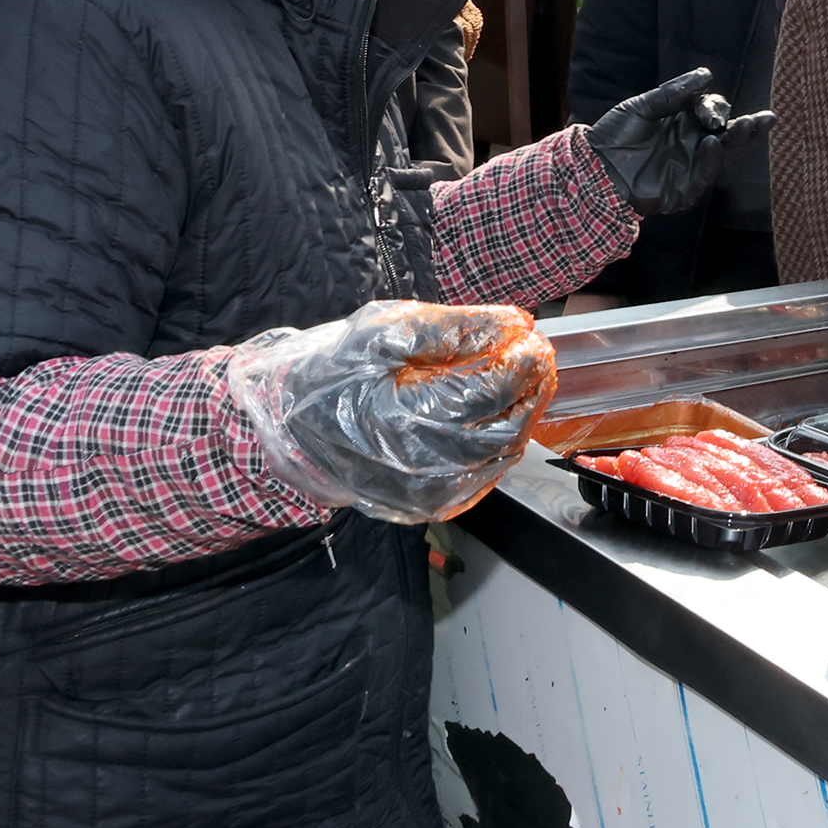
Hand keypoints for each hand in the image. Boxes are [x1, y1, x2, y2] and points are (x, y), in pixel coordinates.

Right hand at [224, 300, 557, 523]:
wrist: (291, 430)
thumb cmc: (333, 374)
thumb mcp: (381, 332)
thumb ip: (451, 327)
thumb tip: (513, 322)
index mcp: (407, 419)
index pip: (488, 390)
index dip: (519, 360)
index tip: (530, 334)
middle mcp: (423, 466)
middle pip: (505, 426)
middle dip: (529, 387)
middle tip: (537, 355)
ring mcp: (429, 492)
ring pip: (501, 453)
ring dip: (521, 412)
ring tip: (522, 378)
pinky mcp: (430, 504)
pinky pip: (484, 474)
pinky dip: (500, 441)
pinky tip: (497, 413)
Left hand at [586, 66, 773, 217]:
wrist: (591, 167)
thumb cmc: (614, 135)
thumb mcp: (643, 106)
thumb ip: (673, 93)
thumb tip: (706, 75)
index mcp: (684, 123)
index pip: (713, 113)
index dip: (716, 109)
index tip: (706, 111)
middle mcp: (692, 145)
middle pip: (728, 135)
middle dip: (748, 128)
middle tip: (763, 119)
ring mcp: (690, 167)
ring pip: (723, 155)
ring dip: (736, 141)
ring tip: (747, 127)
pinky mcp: (683, 189)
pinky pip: (703, 175)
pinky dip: (710, 160)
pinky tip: (714, 144)